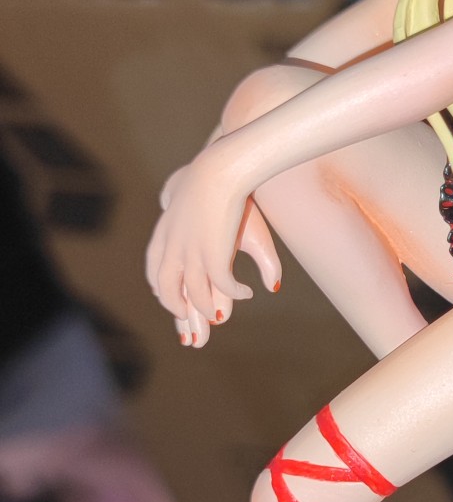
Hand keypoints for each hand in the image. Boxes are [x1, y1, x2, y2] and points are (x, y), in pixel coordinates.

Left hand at [146, 146, 279, 347]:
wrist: (220, 166)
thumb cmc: (208, 174)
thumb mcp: (185, 194)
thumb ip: (176, 202)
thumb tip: (166, 199)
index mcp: (165, 235)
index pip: (156, 272)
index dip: (163, 291)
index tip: (174, 306)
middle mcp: (173, 249)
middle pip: (169, 291)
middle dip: (181, 314)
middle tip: (192, 336)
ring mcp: (192, 254)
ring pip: (194, 295)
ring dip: (208, 309)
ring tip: (219, 315)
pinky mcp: (213, 254)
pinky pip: (223, 286)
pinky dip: (234, 294)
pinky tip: (246, 293)